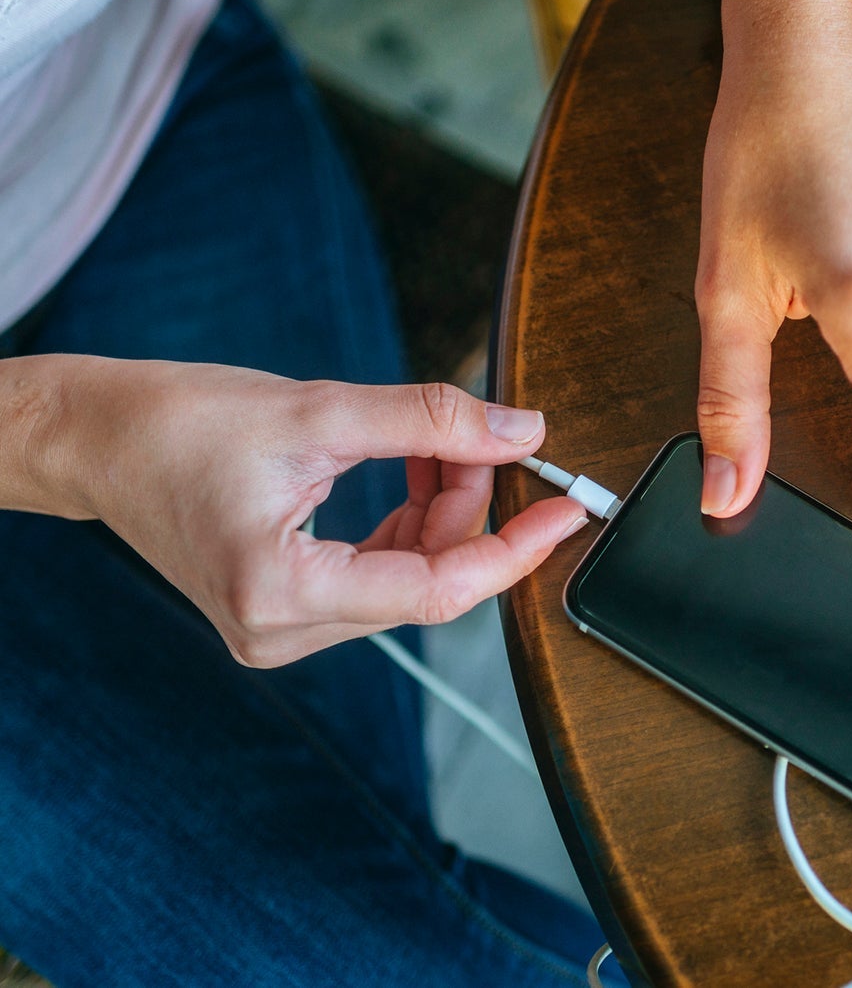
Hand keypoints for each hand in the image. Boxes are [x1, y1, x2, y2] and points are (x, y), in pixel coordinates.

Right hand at [28, 357, 584, 665]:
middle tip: (482, 437)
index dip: (515, 549)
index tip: (567, 509)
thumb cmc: (176, 422)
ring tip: (431, 443)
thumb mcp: (317, 408)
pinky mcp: (283, 611)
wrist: (95, 440)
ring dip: (440, 512)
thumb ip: (430, 421)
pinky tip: (408, 471)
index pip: (438, 591)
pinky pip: (378, 576)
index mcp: (280, 593)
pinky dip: (408, 524)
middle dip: (469, 507)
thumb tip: (521, 430)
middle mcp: (280, 632)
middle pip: (428, 582)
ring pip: (409, 579)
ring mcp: (280, 630)